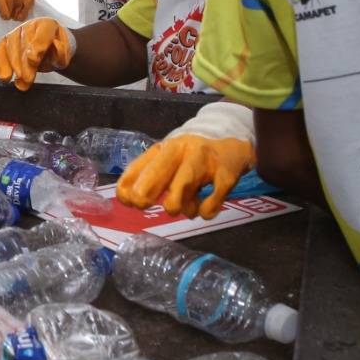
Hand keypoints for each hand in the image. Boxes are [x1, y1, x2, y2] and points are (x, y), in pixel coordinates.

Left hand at [0, 0, 38, 19]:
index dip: (2, 10)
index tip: (5, 17)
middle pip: (9, 2)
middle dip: (9, 12)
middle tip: (9, 17)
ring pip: (18, 3)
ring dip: (17, 13)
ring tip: (15, 17)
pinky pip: (28, 2)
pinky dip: (25, 10)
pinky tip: (22, 15)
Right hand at [0, 17, 73, 91]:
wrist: (48, 50)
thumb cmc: (56, 53)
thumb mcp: (64, 56)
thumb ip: (62, 53)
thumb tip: (56, 46)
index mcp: (47, 25)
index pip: (42, 34)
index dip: (36, 46)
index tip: (33, 60)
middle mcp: (30, 26)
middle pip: (24, 43)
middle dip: (24, 62)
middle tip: (27, 78)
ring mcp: (15, 33)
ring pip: (10, 47)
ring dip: (13, 65)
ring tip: (18, 80)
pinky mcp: (5, 42)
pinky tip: (3, 77)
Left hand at [116, 134, 254, 217]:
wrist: (232, 150)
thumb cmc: (193, 161)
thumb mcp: (171, 163)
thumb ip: (151, 179)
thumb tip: (128, 199)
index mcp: (167, 148)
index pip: (142, 164)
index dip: (129, 184)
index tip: (127, 201)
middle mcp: (185, 149)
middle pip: (161, 169)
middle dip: (146, 189)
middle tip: (142, 205)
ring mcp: (206, 160)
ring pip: (185, 183)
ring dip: (176, 203)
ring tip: (175, 210)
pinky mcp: (226, 174)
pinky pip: (214, 195)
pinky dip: (206, 209)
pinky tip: (203, 212)